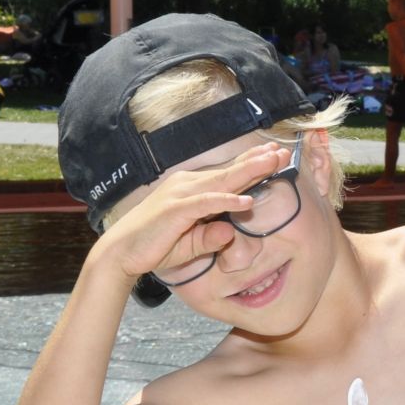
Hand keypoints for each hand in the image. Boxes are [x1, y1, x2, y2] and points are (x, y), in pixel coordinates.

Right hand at [87, 140, 284, 281]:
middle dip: (259, 160)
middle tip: (284, 151)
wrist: (120, 253)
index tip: (275, 154)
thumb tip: (229, 234)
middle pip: (230, 171)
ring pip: (222, 180)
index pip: (228, 173)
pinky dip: (227, 200)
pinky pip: (206, 203)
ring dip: (250, 171)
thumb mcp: (190, 243)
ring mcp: (181, 195)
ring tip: (274, 163)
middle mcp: (188, 185)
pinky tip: (246, 200)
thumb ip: (211, 237)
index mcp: (192, 188)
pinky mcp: (175, 210)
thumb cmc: (155, 246)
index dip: (252, 163)